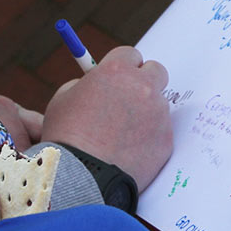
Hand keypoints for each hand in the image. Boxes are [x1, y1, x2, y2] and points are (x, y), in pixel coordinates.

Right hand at [39, 46, 174, 190]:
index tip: (118, 78)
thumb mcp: (63, 99)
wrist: (81, 177)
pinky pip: (161, 131)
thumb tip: (97, 82)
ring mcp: (158, 113)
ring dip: (146, 112)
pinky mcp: (166, 139)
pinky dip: (149, 138)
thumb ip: (85, 84)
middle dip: (144, 81)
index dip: (123, 67)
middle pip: (156, 71)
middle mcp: (143, 87)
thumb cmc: (66, 137)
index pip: (131, 54)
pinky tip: (129, 151)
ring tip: (121, 134)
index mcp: (116, 71)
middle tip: (130, 98)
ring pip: (159, 104)